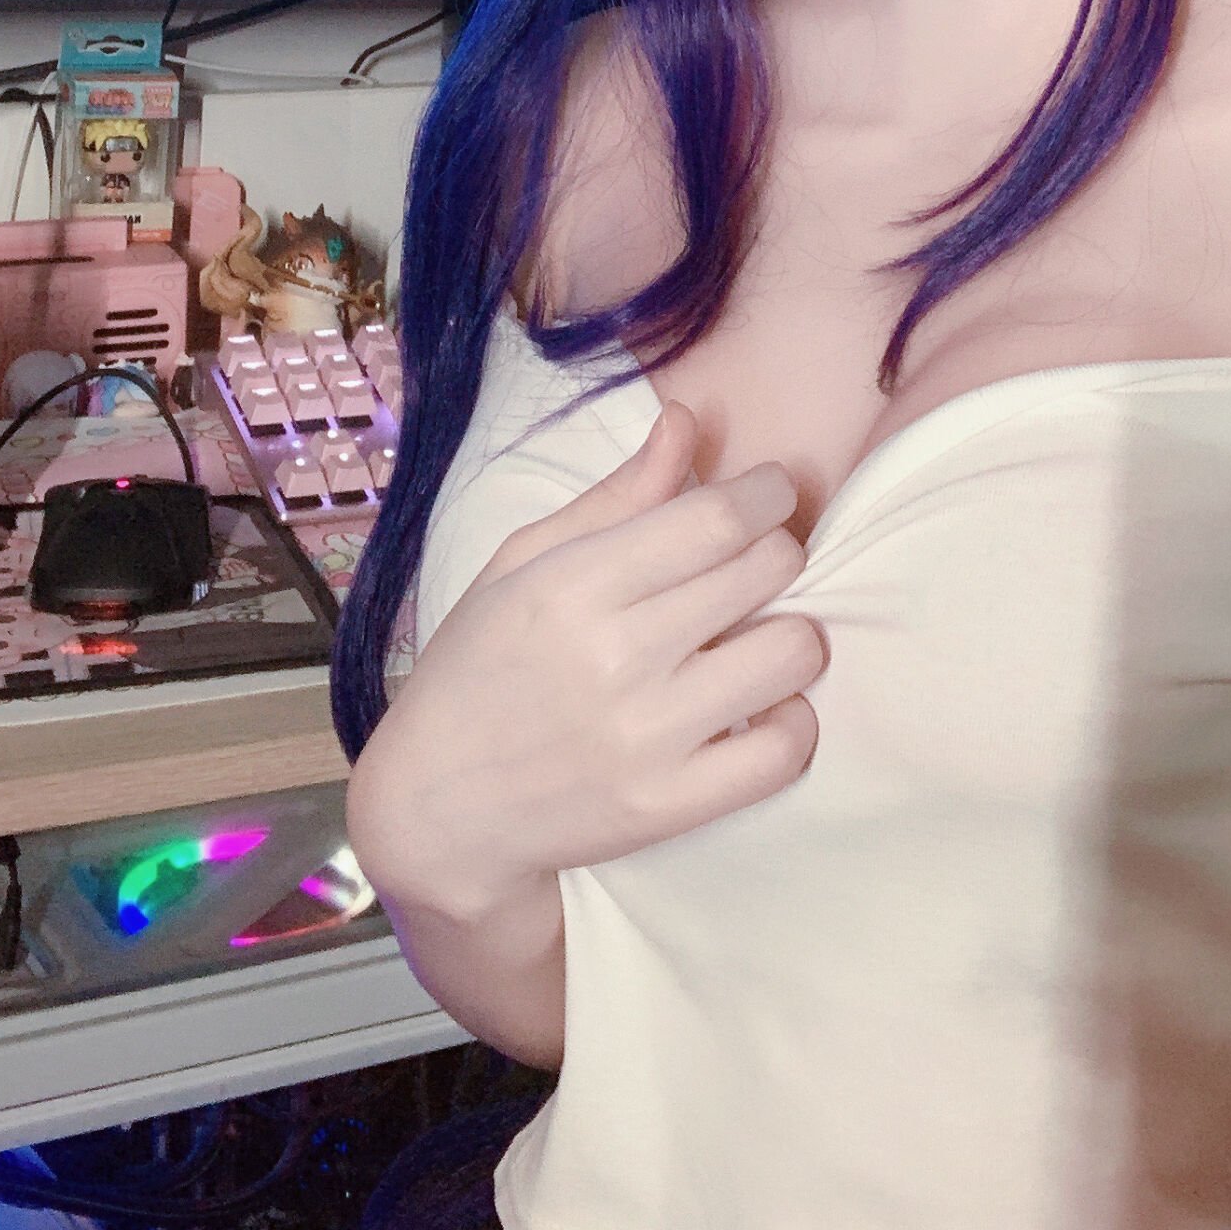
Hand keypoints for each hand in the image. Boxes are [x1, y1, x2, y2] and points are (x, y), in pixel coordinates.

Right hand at [348, 404, 824, 917]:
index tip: (770, 494)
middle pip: (766, 571)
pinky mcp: (669, 806)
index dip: (767, 493)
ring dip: (793, 633)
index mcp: (574, 585)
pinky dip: (792, 721)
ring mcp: (647, 738)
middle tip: (758, 562)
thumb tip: (686, 421)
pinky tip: (761, 706)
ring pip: (792, 653)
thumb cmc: (477, 669)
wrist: (437, 808)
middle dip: (779, 550)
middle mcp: (615, 657)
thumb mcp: (522, 563)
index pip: (718, 518)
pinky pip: (783, 752)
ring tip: (758, 636)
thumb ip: (616, 495)